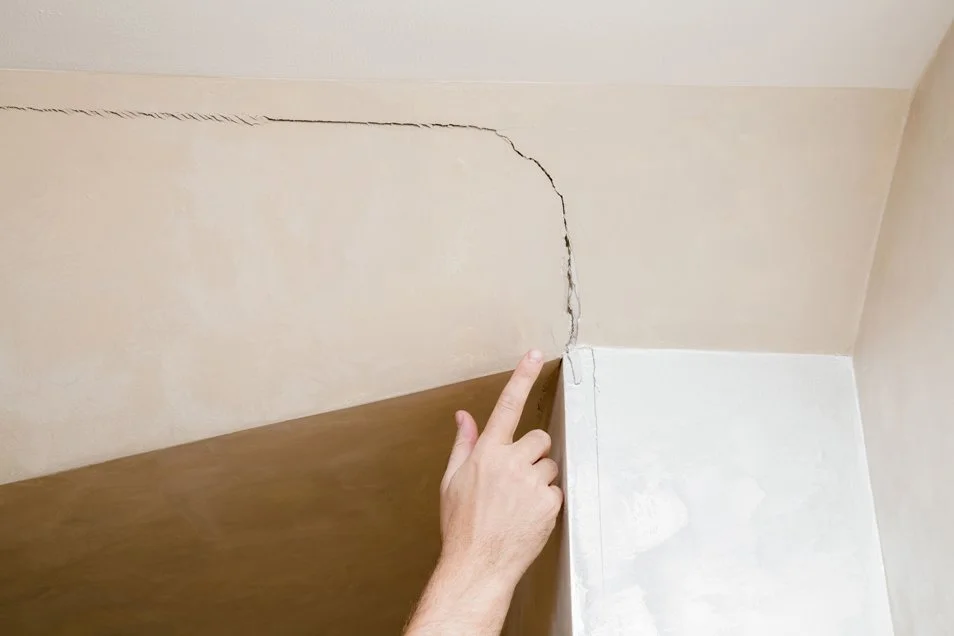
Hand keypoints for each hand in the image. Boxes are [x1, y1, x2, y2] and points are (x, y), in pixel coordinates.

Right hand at [438, 349, 562, 587]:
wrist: (477, 565)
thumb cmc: (461, 525)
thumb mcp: (451, 480)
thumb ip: (463, 444)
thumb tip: (464, 417)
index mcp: (486, 453)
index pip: (507, 406)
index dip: (521, 377)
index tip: (534, 355)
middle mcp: (510, 463)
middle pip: (538, 439)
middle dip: (531, 454)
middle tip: (514, 478)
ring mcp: (531, 484)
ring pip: (549, 465)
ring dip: (538, 478)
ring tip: (517, 502)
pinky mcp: (548, 504)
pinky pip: (555, 490)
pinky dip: (544, 501)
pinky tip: (526, 516)